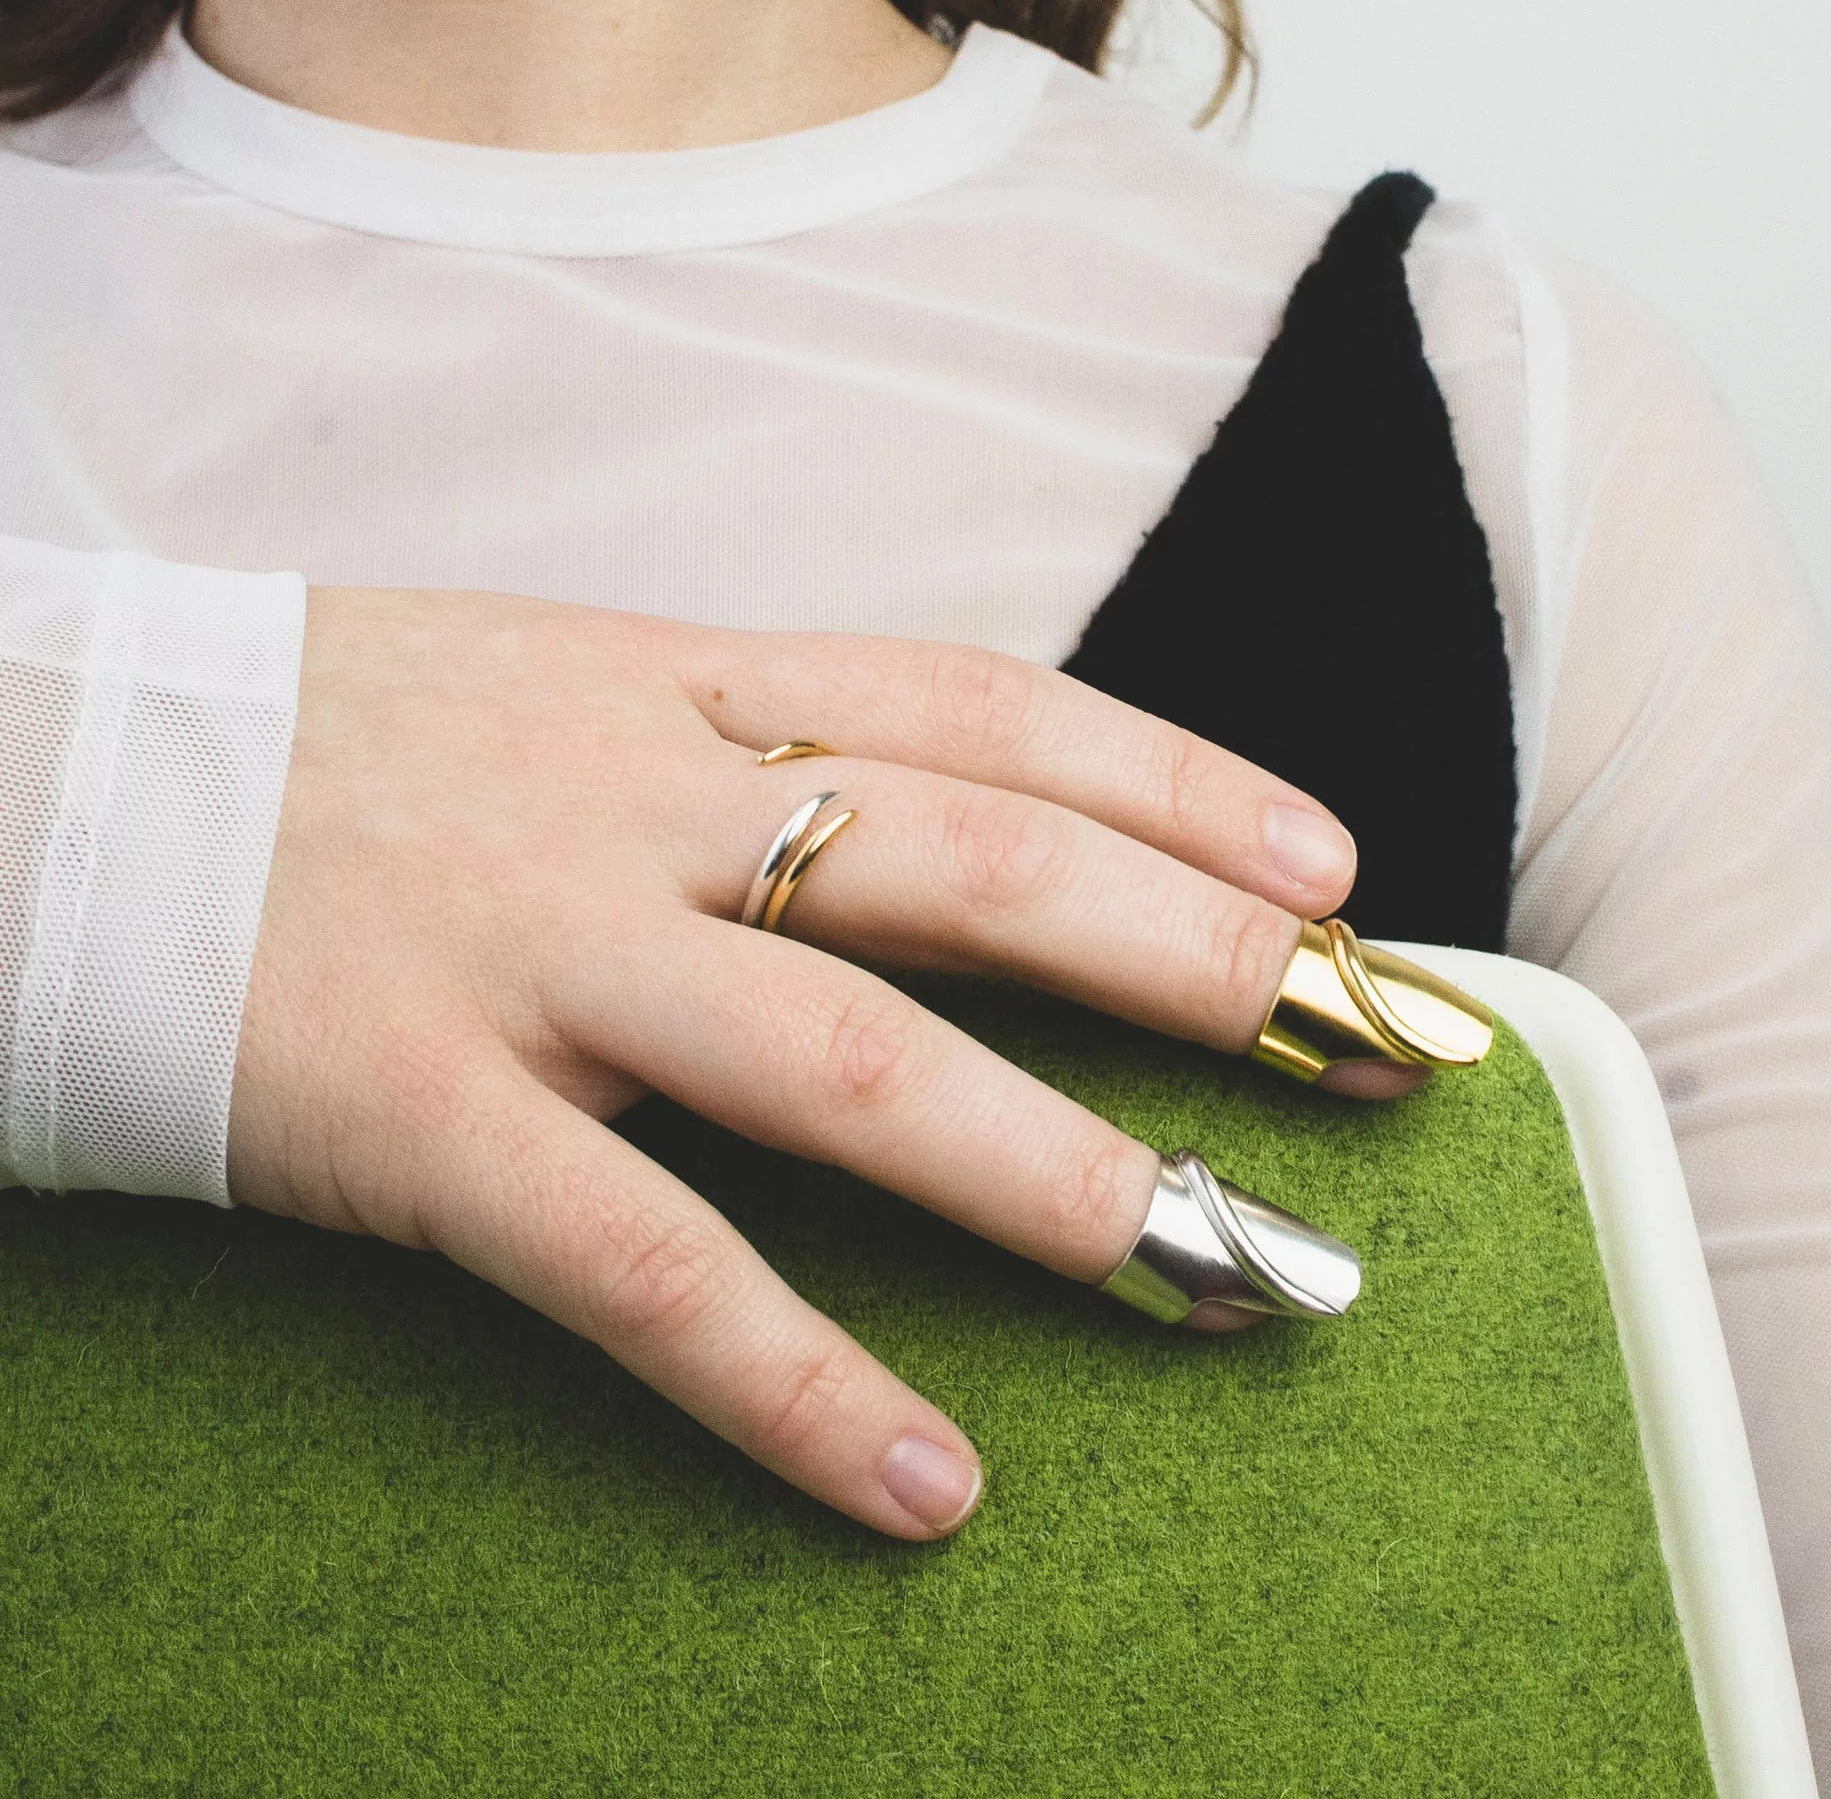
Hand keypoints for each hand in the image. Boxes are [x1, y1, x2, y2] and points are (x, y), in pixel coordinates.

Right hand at [229, 587, 1380, 1538]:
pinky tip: (923, 1483)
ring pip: (848, 1060)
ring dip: (1052, 1174)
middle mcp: (636, 802)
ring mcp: (534, 951)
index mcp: (675, 684)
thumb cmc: (330, 749)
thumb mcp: (549, 692)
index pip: (984, 707)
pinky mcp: (415, 1109)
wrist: (43, 776)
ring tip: (1220, 1267)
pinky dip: (793, 1380)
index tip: (1329, 866)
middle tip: (1362, 1056)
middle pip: (975, 864)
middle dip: (1190, 956)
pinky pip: (640, 1263)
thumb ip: (728, 744)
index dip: (1174, 781)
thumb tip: (911, 818)